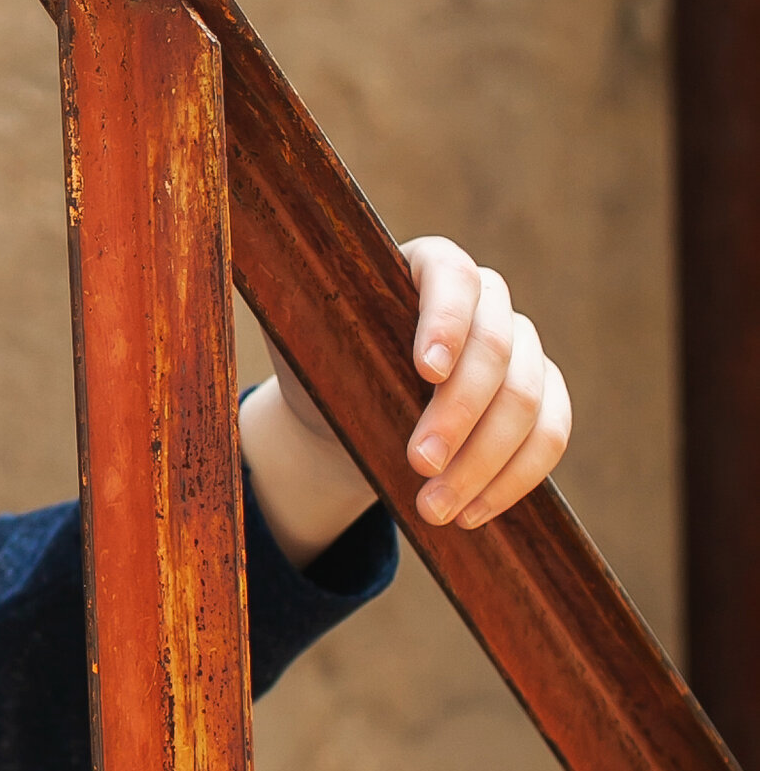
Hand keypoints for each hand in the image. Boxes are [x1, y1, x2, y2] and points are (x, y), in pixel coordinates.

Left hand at [239, 235, 572, 565]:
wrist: (345, 421)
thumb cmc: (319, 368)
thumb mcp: (294, 334)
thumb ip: (282, 298)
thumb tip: (218, 257)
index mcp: (426, 267)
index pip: (452, 275)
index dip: (446, 320)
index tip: (422, 370)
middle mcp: (485, 299)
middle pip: (498, 348)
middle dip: (459, 414)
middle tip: (417, 466)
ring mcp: (522, 348)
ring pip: (530, 398)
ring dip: (485, 460)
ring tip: (434, 509)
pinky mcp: (541, 398)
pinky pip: (552, 434)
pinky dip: (516, 477)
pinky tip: (471, 513)